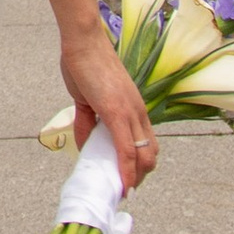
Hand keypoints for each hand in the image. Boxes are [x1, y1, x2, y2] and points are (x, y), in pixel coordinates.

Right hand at [62, 25, 157, 193]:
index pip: (146, 143)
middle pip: (150, 154)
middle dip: (138, 176)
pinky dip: (125, 169)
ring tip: (121, 191)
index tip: (128, 181)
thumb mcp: (87, 100)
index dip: (140, 165)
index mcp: (134, 108)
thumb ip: (88, 123)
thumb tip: (85, 145)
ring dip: (134, 177)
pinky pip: (125, 148)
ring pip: (143, 155)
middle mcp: (138, 112)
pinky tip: (121, 183)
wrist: (83, 42)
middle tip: (122, 189)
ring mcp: (130, 112)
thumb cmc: (84, 65)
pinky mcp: (116, 112)